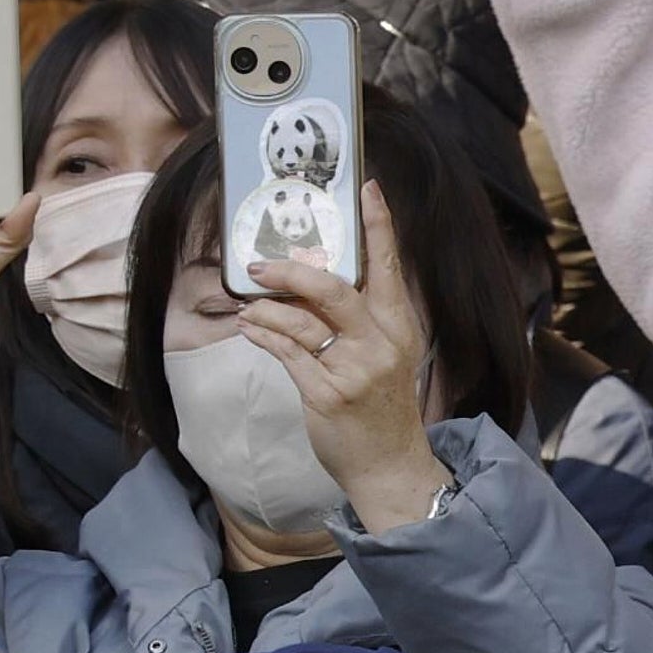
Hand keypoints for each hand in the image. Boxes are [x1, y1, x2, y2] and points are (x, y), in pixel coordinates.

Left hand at [231, 188, 443, 530]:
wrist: (389, 464)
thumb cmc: (381, 405)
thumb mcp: (382, 356)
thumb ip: (354, 320)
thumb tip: (305, 283)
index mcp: (401, 328)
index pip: (391, 267)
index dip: (379, 226)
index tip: (368, 188)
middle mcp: (382, 344)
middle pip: (335, 290)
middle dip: (292, 273)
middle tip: (260, 264)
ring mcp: (355, 370)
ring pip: (300, 322)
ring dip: (266, 310)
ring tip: (250, 308)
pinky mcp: (326, 395)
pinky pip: (284, 353)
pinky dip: (261, 336)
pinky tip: (250, 328)